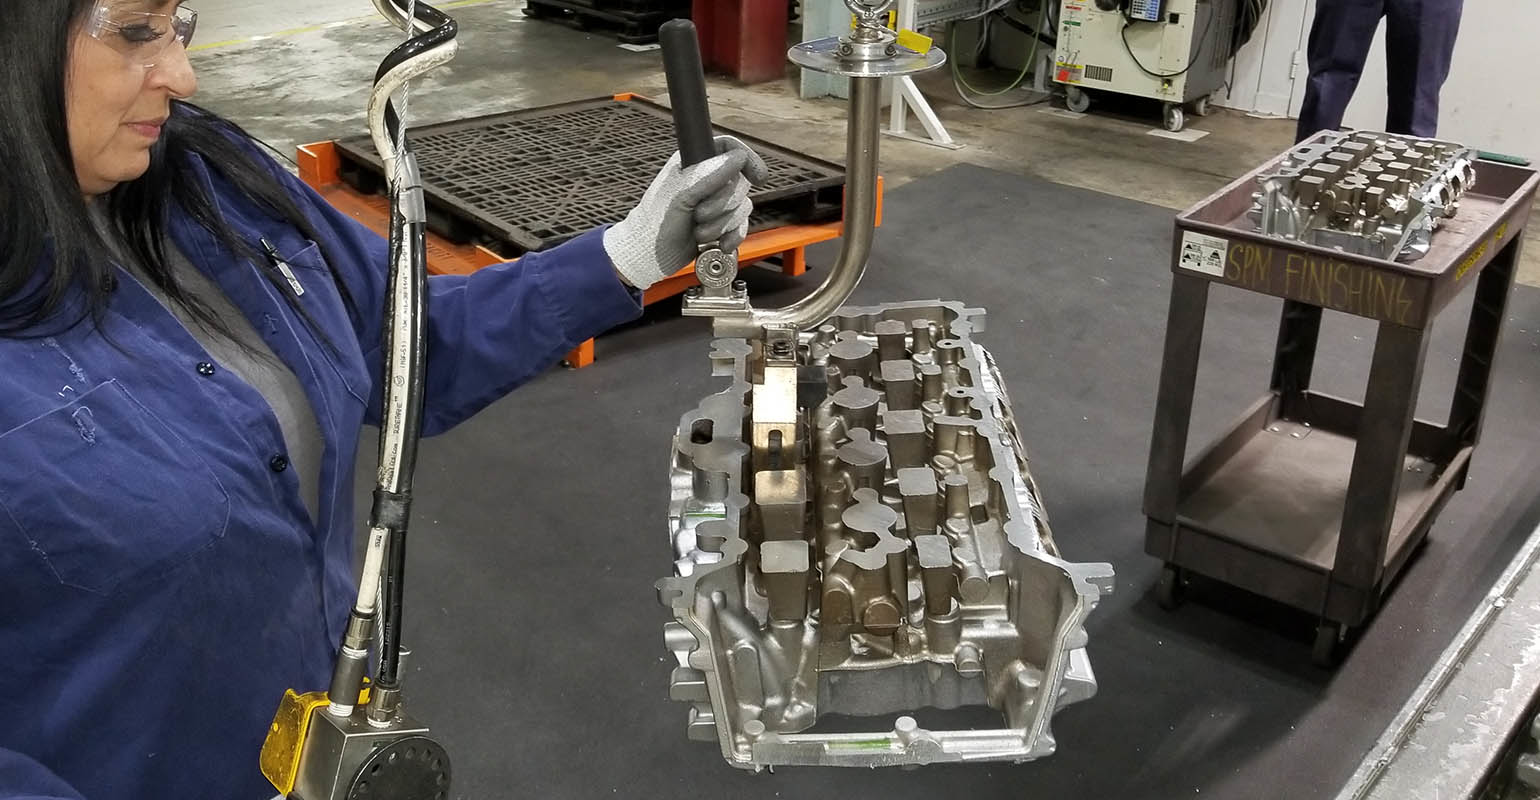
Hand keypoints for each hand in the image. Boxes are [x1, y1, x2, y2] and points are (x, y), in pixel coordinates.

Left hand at [604, 135, 768, 289]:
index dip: (746, 158)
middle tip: (700, 214)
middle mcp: (707, 180)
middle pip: (739, 181)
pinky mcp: (720, 225)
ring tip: (699, 232)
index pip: (728, 148)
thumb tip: (738, 157)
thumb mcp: (681, 195)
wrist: (649, 257)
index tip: (756, 177)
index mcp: (694, 164)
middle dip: (723, 204)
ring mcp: (715, 204)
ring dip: (722, 224)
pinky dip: (732, 236)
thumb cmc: (655, 223)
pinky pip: (741, 226)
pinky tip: (719, 243)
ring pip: (742, 206)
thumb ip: (710, 174)